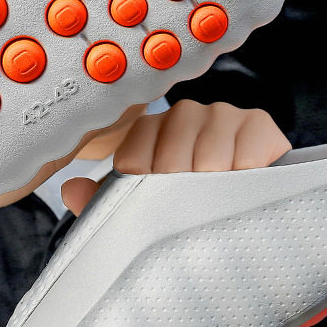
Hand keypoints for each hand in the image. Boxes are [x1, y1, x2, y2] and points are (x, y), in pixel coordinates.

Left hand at [62, 100, 291, 216]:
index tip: (158, 204)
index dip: (144, 190)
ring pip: (207, 159)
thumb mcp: (146, 207)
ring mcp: (221, 114)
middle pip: (169, 158)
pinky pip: (246, 151)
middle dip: (179, 194)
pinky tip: (246, 184)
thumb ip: (106, 201)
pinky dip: (245, 176)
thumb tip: (70, 190)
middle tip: (192, 208)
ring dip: (214, 190)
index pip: (132, 158)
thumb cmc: (189, 207)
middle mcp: (183, 115)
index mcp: (149, 131)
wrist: (249, 212)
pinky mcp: (257, 123)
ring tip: (219, 201)